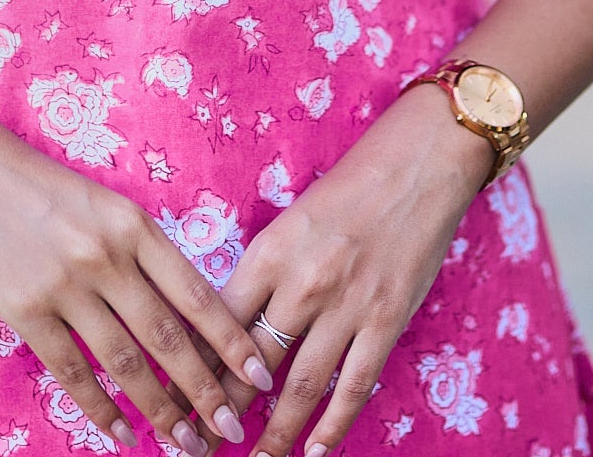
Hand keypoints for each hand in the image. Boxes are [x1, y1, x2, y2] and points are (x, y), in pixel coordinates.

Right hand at [0, 110, 273, 454]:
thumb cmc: (38, 184)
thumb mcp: (103, 203)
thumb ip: (138, 250)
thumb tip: (179, 314)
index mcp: (134, 224)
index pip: (197, 294)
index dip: (232, 342)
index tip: (259, 376)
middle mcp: (107, 255)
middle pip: (169, 338)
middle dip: (206, 391)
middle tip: (231, 430)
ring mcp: (65, 284)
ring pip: (126, 363)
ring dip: (159, 411)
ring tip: (184, 444)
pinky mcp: (26, 309)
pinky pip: (72, 372)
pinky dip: (100, 411)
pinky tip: (121, 435)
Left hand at [197, 88, 492, 455]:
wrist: (418, 164)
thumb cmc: (349, 188)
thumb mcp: (292, 221)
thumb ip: (265, 271)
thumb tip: (229, 325)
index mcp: (270, 249)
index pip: (220, 321)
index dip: (195, 366)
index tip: (175, 399)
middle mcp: (303, 281)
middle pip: (251, 361)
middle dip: (222, 410)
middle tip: (198, 446)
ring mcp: (347, 304)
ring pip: (300, 386)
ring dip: (275, 434)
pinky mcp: (386, 320)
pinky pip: (355, 385)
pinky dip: (333, 425)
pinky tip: (315, 452)